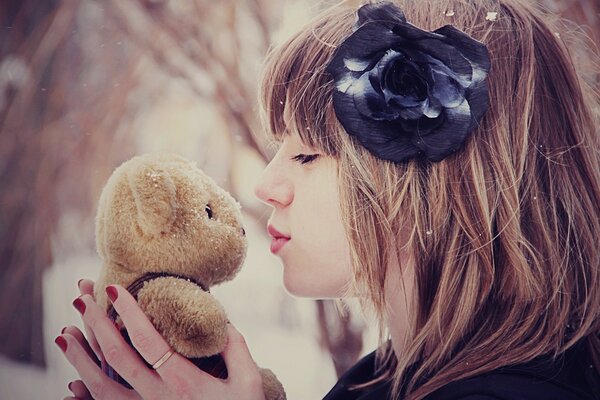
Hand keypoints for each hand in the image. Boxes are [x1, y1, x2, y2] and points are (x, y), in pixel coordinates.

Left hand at [56, 281, 265, 399]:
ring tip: (65, 335)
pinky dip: (85, 397)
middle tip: (82, 299)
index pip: (147, 341)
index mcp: (182, 382)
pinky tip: (72, 384)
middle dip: (96, 325)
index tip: (116, 289)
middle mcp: (158, 398)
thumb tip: (219, 320)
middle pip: (117, 358)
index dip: (129, 313)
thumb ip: (234, 348)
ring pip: (102, 387)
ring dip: (80, 359)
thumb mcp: (249, 382)